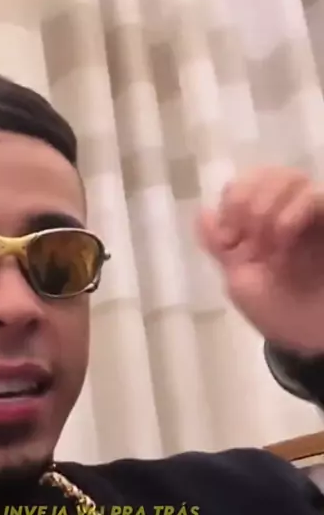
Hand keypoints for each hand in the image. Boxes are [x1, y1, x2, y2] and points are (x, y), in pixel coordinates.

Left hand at [198, 167, 323, 353]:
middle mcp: (290, 213)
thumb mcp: (240, 280)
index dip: (233, 201)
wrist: (311, 340)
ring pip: (292, 178)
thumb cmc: (279, 313)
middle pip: (268, 174)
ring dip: (268, 207)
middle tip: (245, 238)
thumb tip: (203, 211)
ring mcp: (314, 217)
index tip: (228, 238)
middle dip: (247, 201)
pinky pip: (317, 196)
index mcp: (264, 224)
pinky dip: (293, 211)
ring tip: (268, 244)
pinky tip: (283, 238)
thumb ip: (221, 246)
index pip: (246, 184)